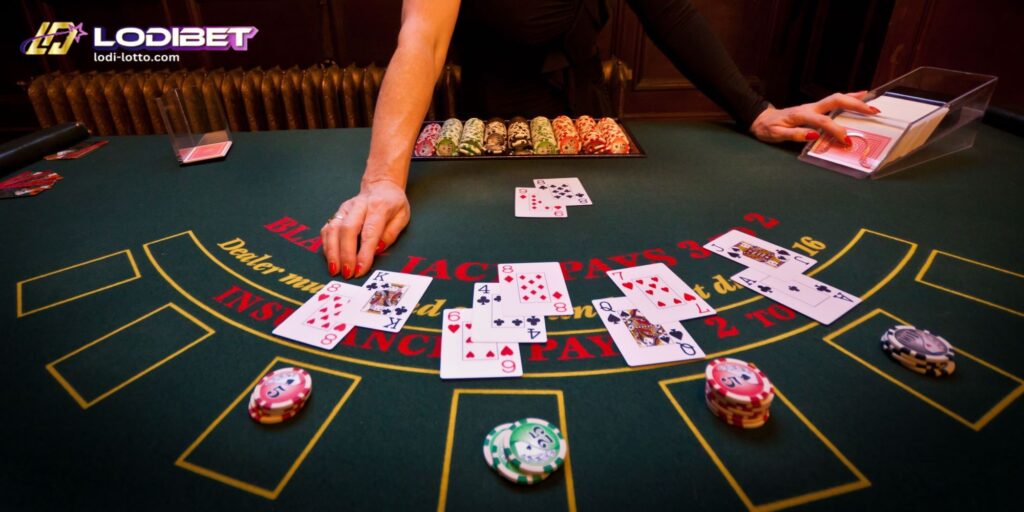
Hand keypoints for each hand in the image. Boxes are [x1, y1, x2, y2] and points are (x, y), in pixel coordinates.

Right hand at [321, 179, 409, 278]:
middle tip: (347, 273)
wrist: (380, 185)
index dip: (364, 252)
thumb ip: (391, 234)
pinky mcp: (337, 213)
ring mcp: (345, 209)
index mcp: (378, 206)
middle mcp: (358, 206)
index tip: (360, 269)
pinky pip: (327, 229)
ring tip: (335, 270)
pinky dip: (327, 246)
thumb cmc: (393, 204)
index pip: (369, 232)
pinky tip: (330, 259)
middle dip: (345, 254)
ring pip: (333, 229)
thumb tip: (376, 249)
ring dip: (332, 252)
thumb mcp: (402, 217)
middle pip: (347, 229)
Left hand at [750, 91, 879, 143]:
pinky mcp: (815, 108)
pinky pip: (834, 101)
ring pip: (837, 98)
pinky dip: (848, 98)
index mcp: (801, 114)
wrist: (761, 120)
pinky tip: (860, 96)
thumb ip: (794, 134)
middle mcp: (810, 107)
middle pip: (835, 101)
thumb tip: (813, 134)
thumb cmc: (768, 129)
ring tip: (872, 101)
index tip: (846, 141)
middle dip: (855, 105)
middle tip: (872, 111)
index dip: (836, 130)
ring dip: (854, 99)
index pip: (822, 121)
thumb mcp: (776, 134)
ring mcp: (813, 106)